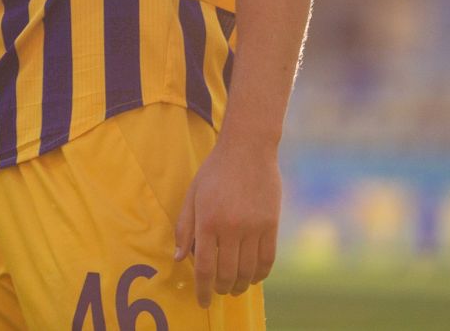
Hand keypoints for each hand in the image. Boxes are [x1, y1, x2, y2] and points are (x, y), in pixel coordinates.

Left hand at [173, 138, 280, 306]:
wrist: (247, 148)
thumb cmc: (215, 171)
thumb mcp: (192, 196)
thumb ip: (184, 228)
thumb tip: (178, 258)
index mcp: (207, 222)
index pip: (204, 267)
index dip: (203, 289)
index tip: (203, 301)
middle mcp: (230, 228)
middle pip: (227, 273)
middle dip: (222, 288)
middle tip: (219, 292)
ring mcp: (253, 227)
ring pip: (248, 270)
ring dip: (241, 285)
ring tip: (236, 288)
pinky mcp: (271, 224)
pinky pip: (267, 258)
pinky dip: (261, 273)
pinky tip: (255, 277)